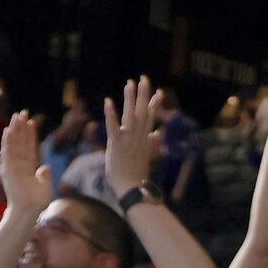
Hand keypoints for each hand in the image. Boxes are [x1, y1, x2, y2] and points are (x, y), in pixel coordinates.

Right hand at [0, 112, 49, 221]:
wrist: (28, 211)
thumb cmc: (36, 202)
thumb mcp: (44, 185)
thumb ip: (44, 175)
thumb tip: (46, 167)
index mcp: (28, 168)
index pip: (30, 147)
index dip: (31, 134)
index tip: (32, 122)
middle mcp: (19, 165)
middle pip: (21, 142)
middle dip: (22, 127)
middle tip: (23, 112)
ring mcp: (12, 166)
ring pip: (14, 144)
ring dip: (15, 130)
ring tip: (16, 116)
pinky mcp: (7, 169)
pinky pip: (7, 152)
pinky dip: (7, 141)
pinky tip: (8, 130)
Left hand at [103, 75, 160, 195]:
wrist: (132, 189)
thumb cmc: (136, 176)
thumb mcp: (144, 157)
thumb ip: (150, 144)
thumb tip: (156, 136)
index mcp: (144, 140)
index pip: (150, 118)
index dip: (154, 104)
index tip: (158, 92)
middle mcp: (138, 137)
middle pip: (142, 112)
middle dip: (143, 94)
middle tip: (144, 78)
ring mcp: (128, 140)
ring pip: (130, 115)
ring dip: (130, 99)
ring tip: (129, 83)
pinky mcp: (116, 145)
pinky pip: (113, 126)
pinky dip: (111, 114)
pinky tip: (108, 101)